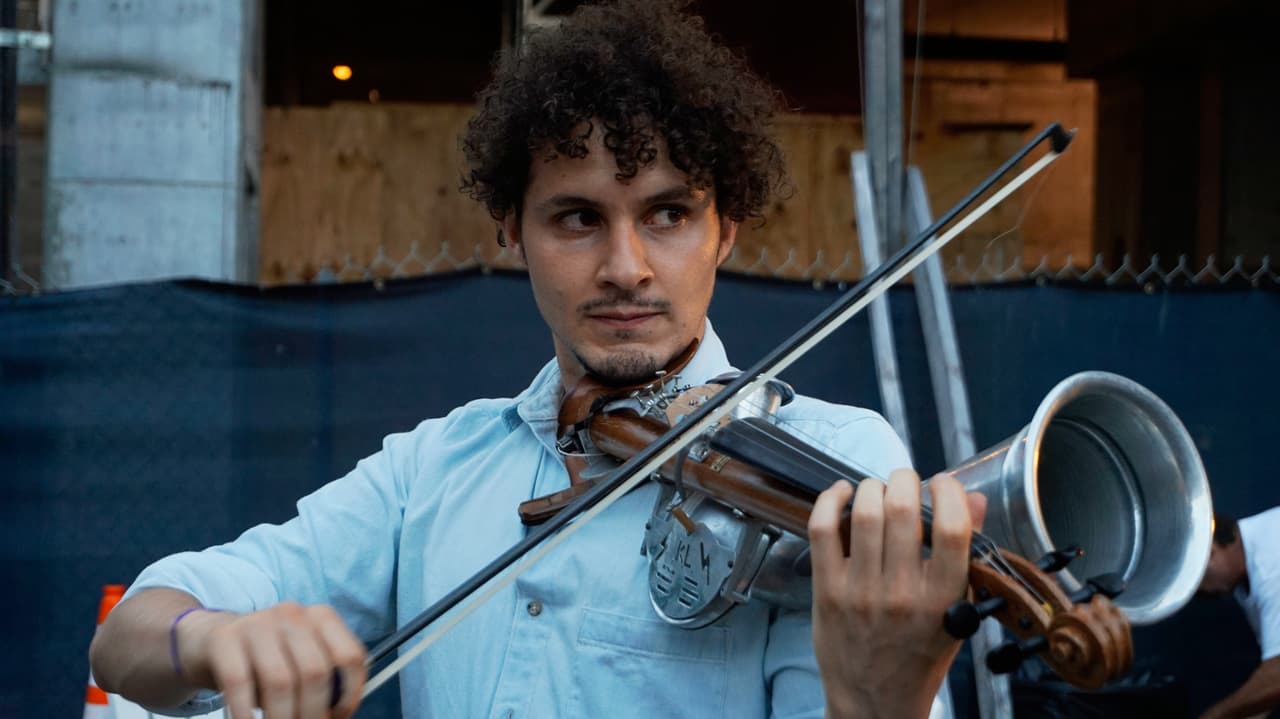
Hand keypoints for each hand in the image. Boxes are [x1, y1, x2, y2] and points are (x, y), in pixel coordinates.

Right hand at [175, 602, 367, 718]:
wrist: (208, 641)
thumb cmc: (264, 661)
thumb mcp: (299, 665)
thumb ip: (323, 682)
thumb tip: (335, 715)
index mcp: (320, 618)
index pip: (351, 656)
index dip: (350, 694)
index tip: (338, 717)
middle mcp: (292, 614)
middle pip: (315, 672)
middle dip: (313, 713)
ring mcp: (257, 623)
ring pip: (280, 681)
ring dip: (282, 718)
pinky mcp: (224, 638)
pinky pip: (239, 682)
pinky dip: (246, 713)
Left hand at [808, 469, 985, 718]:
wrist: (875, 701)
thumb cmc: (919, 654)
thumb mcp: (957, 612)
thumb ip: (966, 555)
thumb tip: (973, 498)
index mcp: (944, 600)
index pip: (952, 528)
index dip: (948, 492)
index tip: (943, 483)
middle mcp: (903, 593)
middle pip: (902, 511)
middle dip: (905, 480)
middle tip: (905, 481)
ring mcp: (861, 591)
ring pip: (864, 513)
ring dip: (872, 487)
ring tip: (878, 490)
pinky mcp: (827, 590)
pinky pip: (823, 529)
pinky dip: (831, 500)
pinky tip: (843, 494)